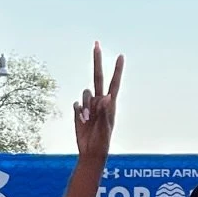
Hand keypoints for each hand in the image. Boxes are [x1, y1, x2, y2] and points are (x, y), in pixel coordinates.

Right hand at [74, 42, 122, 166]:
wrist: (91, 152)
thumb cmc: (103, 141)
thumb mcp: (105, 128)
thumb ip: (105, 112)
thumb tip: (107, 96)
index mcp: (110, 104)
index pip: (114, 83)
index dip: (117, 70)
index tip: (121, 56)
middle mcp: (100, 101)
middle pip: (98, 77)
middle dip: (97, 61)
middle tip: (96, 44)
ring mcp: (90, 106)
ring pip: (85, 94)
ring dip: (85, 105)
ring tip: (87, 120)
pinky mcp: (80, 111)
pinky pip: (76, 104)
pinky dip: (78, 111)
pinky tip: (82, 121)